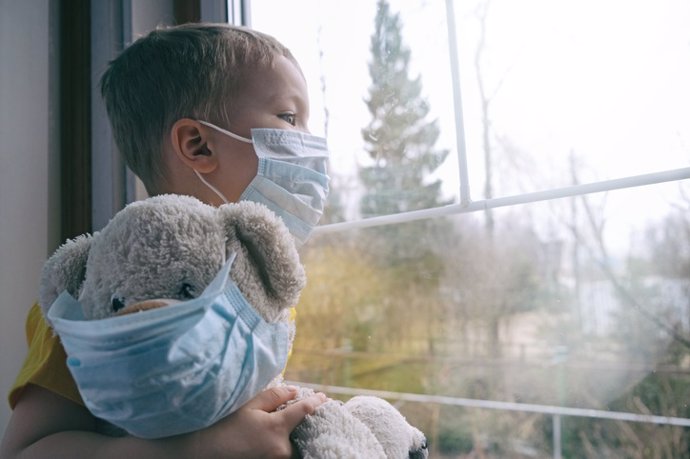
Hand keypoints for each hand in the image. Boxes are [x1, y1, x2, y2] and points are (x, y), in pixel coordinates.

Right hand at [195, 385, 326, 458]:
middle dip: (303, 422)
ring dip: (292, 437)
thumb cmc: (220, 426)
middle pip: (300, 432)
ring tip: (283, 427)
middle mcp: (281, 449)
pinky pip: (282, 454)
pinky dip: (283, 445)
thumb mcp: (247, 406)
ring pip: (291, 446)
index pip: (304, 411)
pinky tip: (274, 438)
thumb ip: (274, 397)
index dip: (316, 402)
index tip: (324, 397)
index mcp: (277, 428)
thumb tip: (294, 392)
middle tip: (305, 411)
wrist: (198, 453)